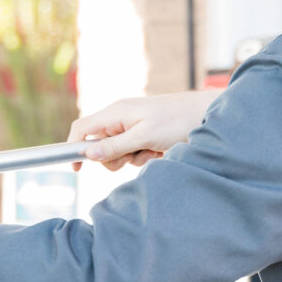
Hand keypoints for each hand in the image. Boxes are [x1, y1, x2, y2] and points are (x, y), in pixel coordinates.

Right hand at [67, 89, 223, 171]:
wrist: (207, 115)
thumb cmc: (177, 121)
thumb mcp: (143, 137)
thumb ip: (114, 146)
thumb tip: (87, 154)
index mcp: (116, 112)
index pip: (82, 128)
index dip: (74, 148)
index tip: (77, 169)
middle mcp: (121, 118)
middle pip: (100, 145)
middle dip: (113, 158)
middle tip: (132, 157)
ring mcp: (134, 126)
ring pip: (118, 152)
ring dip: (132, 159)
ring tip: (153, 152)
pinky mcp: (146, 135)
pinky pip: (135, 152)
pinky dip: (145, 157)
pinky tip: (160, 151)